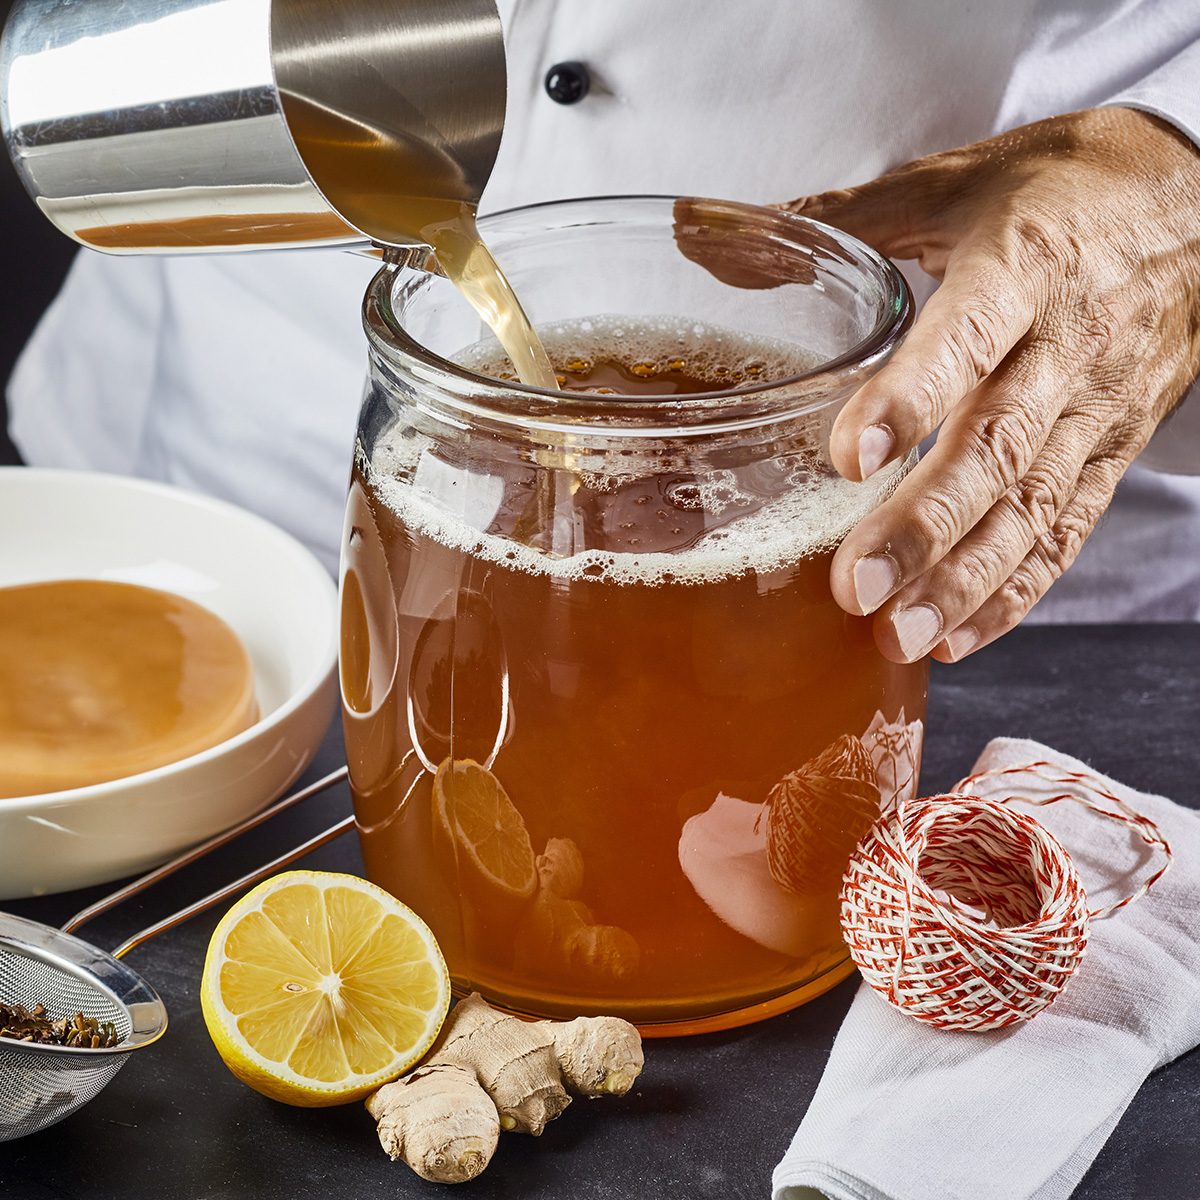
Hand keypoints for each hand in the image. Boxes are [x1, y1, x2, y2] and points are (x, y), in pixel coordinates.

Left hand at [780, 108, 1199, 662]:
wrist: (1198, 206)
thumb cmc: (1057, 191)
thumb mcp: (951, 183)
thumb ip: (835, 215)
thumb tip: (696, 231)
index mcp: (1022, 266)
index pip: (969, 337)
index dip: (911, 397)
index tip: (847, 459)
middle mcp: (1066, 345)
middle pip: (998, 448)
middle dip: (925, 527)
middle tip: (855, 589)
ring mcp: (1095, 409)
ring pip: (1034, 507)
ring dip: (965, 581)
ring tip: (897, 637)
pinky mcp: (1111, 452)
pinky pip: (1067, 533)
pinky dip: (1014, 592)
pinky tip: (957, 637)